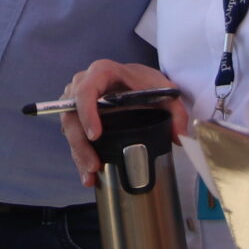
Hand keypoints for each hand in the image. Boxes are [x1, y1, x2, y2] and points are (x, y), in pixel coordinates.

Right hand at [57, 59, 184, 186]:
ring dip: (78, 153)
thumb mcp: (165, 91)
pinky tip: (89, 177)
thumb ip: (176, 111)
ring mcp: (76, 101)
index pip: (86, 90)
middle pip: (72, 113)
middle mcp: (83, 84)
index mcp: (102, 72)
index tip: (95, 136)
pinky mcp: (77, 116)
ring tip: (91, 174)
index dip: (87, 112)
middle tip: (94, 165)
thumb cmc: (146, 83)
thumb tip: (179, 137)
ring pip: (69, 128)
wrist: (137, 82)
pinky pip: (73, 136)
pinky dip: (79, 156)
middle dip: (80, 142)